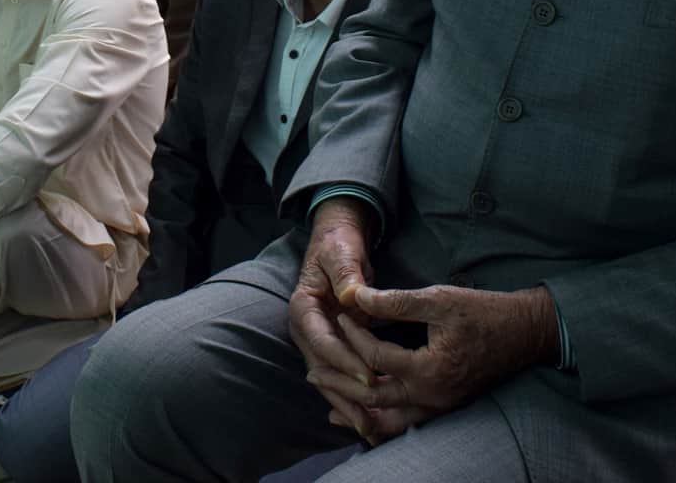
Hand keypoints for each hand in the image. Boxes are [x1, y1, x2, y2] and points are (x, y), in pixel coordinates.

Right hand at [289, 198, 377, 435]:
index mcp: (303, 307)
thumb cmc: (339, 244)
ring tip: (371, 431)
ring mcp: (319, 340)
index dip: (343, 361)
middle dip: (344, 396)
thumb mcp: (343, 252)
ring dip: (348, 405)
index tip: (368, 377)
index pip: (321, 340)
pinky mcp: (334, 346)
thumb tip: (352, 295)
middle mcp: (306, 329)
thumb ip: (347, 273)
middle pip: (322, 370)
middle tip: (369, 421)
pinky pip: (342, 374)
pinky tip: (372, 417)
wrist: (337, 243)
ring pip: (331, 379)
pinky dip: (354, 395)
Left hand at [322, 284, 557, 437]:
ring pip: (390, 421)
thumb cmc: (483, 311)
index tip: (339, 318)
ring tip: (330, 407)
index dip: (353, 337)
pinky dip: (382, 420)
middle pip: (374, 398)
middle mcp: (433, 395)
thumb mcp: (438, 299)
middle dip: (340, 386)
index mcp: (429, 369)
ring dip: (358, 413)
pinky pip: (407, 423)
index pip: (376, 358)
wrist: (525, 332)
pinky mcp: (445, 406)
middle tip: (312, 375)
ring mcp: (440, 406)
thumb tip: (355, 296)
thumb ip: (394, 301)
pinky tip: (365, 416)